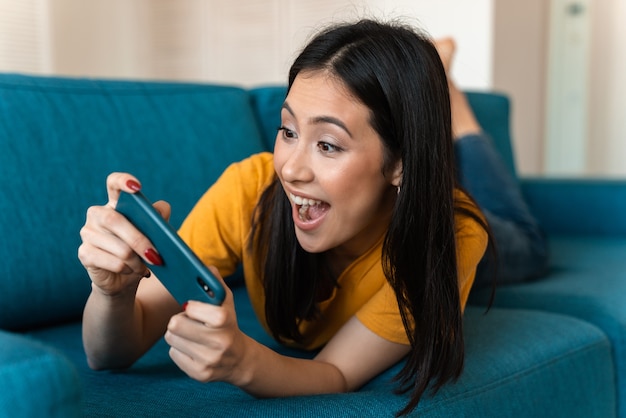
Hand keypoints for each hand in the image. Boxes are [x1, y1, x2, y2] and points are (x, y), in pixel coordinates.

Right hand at [78, 172, 171, 295]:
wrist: (124, 278)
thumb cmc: (140, 251)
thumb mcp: (154, 234)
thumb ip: (158, 219)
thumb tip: (161, 209)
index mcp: (115, 204)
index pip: (113, 183)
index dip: (123, 181)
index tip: (137, 187)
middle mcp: (97, 214)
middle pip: (115, 219)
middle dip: (139, 239)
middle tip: (156, 255)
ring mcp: (87, 233)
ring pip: (118, 246)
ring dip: (137, 260)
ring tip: (144, 266)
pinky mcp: (84, 253)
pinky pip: (113, 262)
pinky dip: (128, 269)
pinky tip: (131, 270)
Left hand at [165, 268, 249, 385]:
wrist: (240, 359)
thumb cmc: (228, 324)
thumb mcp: (226, 303)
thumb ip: (215, 284)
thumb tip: (205, 267)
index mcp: (224, 320)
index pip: (190, 308)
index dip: (189, 307)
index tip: (193, 308)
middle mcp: (218, 342)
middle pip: (174, 325)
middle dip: (178, 321)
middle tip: (188, 321)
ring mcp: (208, 360)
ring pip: (171, 339)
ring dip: (177, 335)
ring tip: (191, 334)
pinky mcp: (199, 374)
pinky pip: (173, 354)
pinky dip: (180, 350)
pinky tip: (193, 348)